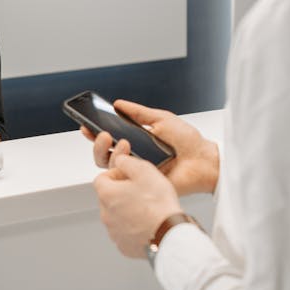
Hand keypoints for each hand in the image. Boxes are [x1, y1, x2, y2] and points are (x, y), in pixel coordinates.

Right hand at [86, 99, 218, 195]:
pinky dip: (120, 167)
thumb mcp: (161, 119)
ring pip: (108, 167)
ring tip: (118, 141)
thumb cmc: (187, 141)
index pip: (109, 139)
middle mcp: (133, 158)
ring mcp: (136, 172)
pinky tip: (127, 155)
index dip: (95, 133)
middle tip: (101, 133)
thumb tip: (118, 104)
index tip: (86, 124)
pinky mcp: (141, 184)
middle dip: (96, 143)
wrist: (203, 159)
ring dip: (107, 152)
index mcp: (136, 142)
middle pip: (103, 154)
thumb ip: (138, 112)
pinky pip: (123, 179)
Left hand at [94, 139, 181, 258]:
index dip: (116, 174)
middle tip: (141, 192)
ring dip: (127, 211)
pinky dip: (133, 228)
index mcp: (107, 194)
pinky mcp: (124, 246)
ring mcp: (114, 233)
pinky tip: (148, 224)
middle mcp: (106, 215)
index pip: (101, 179)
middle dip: (121, 193)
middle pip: (108, 198)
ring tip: (148, 209)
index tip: (129, 176)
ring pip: (116, 216)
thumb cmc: (158, 204)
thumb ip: (127, 162)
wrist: (169, 235)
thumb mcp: (145, 171)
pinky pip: (125, 233)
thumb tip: (119, 160)